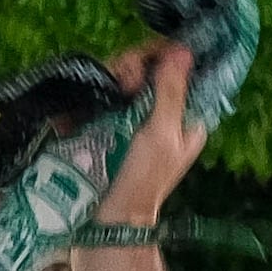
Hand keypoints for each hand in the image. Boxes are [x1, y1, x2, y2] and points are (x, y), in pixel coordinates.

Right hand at [95, 39, 208, 226]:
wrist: (106, 219)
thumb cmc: (141, 180)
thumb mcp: (162, 134)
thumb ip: (172, 92)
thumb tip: (183, 51)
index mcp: (184, 115)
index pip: (177, 67)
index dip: (159, 56)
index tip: (143, 64)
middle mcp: (159, 113)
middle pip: (146, 68)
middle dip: (131, 68)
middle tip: (123, 85)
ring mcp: (131, 119)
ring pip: (120, 78)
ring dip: (111, 79)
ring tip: (105, 95)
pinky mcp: (105, 125)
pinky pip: (100, 96)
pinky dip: (93, 93)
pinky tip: (87, 102)